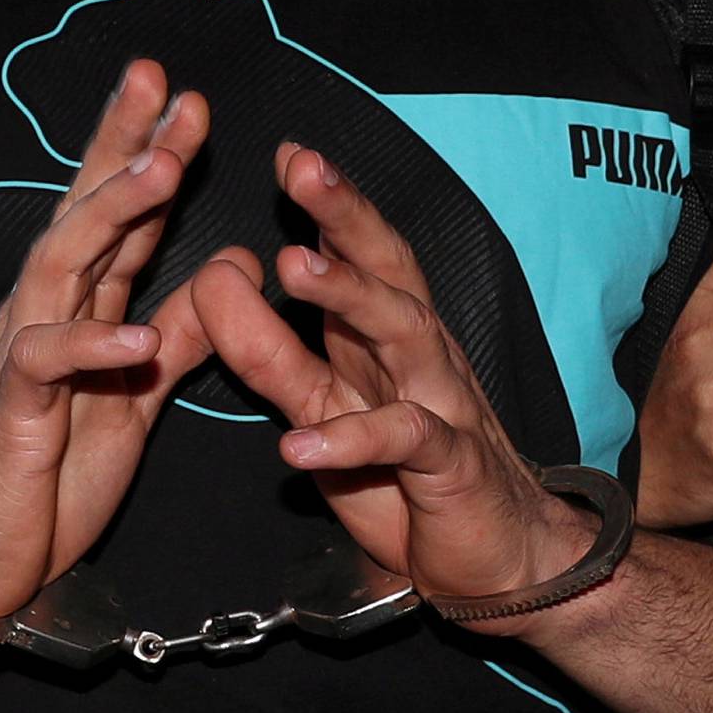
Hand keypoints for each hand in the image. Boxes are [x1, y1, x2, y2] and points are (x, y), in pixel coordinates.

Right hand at [0, 60, 213, 619]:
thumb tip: (237, 267)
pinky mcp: (16, 410)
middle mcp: (47, 312)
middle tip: (160, 83)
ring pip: (65, 263)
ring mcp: (26, 353)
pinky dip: (93, 344)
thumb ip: (184, 333)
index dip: (149, 154)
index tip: (186, 101)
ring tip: (162, 170)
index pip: (119, 216)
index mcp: (80, 307)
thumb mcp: (137, 397)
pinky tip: (137, 331)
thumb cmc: (50, 473)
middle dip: (123, 145)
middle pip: (87, 210)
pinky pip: (49, 362)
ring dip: (114, 215)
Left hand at [189, 145, 591, 628]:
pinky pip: (402, 442)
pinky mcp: (450, 466)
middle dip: (345, 212)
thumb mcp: (318, 408)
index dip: (326, 201)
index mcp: (383, 335)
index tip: (288, 151)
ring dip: (348, 295)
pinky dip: (350, 440)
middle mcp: (417, 354)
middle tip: (302, 166)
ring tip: (292, 265)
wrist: (498, 561)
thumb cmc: (403, 477)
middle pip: (386, 267)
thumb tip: (214, 278)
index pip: (358, 252)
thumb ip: (265, 350)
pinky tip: (297, 446)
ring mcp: (440, 402)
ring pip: (403, 331)